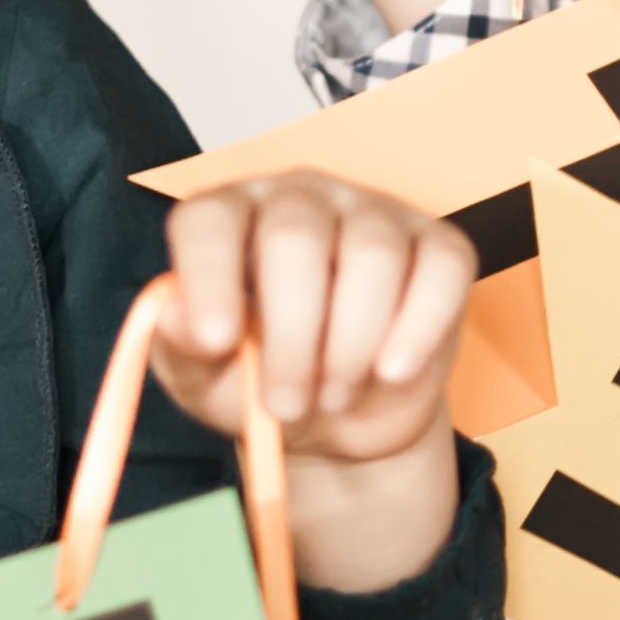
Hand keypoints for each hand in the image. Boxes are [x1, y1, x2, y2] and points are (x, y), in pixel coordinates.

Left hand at [154, 172, 475, 596]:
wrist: (340, 421)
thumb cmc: (259, 383)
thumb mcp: (203, 380)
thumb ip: (182, 346)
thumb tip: (177, 316)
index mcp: (230, 218)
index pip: (211, 220)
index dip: (209, 275)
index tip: (217, 341)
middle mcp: (300, 199)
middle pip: (295, 236)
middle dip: (292, 334)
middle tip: (286, 405)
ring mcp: (373, 214)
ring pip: (372, 254)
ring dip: (352, 343)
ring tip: (334, 397)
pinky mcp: (438, 245)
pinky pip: (442, 267)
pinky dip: (420, 327)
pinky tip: (393, 371)